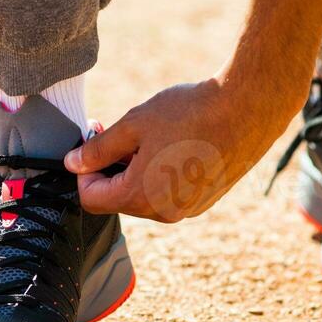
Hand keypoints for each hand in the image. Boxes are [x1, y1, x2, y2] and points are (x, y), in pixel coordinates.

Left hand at [64, 73, 305, 222]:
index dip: (84, 170)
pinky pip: (170, 194)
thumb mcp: (135, 124)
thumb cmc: (190, 112)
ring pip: (145, 196)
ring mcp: (188, 210)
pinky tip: (174, 143)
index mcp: (142, 197)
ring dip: (136, 170)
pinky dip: (162, 173)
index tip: (92, 142)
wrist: (249, 108)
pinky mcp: (205, 201)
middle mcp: (164, 213)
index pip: (91, 198)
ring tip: (150, 135)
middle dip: (111, 168)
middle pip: (119, 198)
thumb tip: (73, 163)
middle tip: (115, 131)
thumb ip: (99, 148)